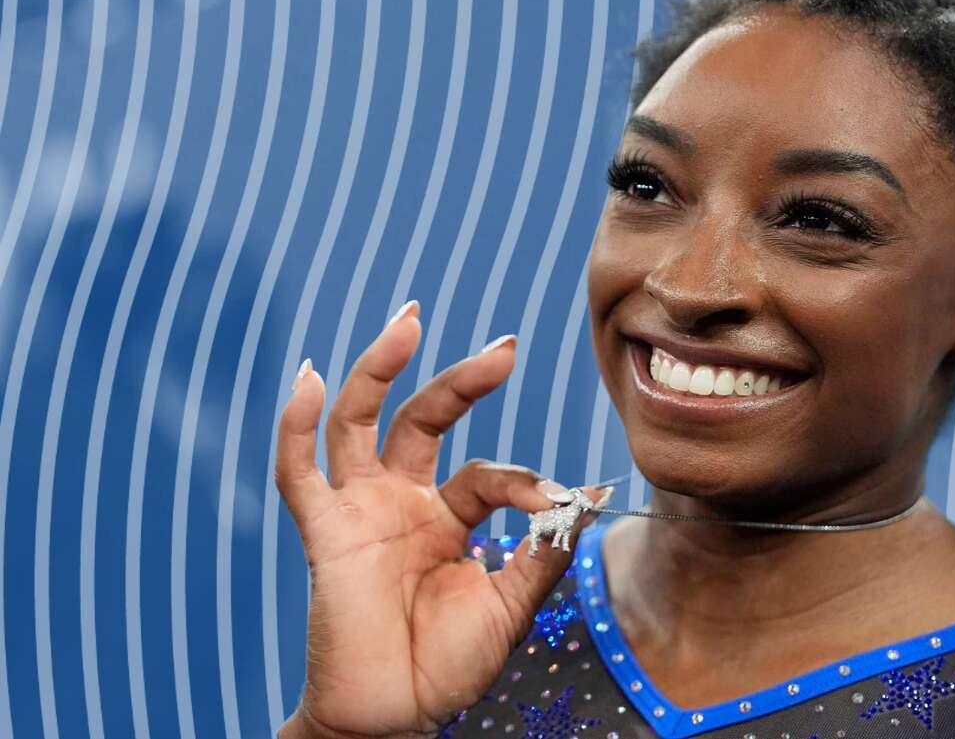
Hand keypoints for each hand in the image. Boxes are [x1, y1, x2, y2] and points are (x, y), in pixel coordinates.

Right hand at [274, 302, 606, 738]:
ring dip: (380, 368)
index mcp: (447, 516)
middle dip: (463, 379)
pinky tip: (309, 378)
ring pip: (360, 421)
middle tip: (506, 347)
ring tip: (409, 320)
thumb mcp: (512, 602)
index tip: (560, 499)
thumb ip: (547, 546)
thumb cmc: (449, 664)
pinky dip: (297, 425)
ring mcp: (361, 510)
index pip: (488, 472)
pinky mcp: (325, 532)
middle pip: (425, 418)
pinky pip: (299, 473)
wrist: (397, 717)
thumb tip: (594, 492)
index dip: (525, 479)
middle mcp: (401, 500)